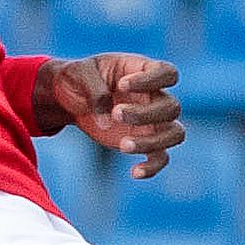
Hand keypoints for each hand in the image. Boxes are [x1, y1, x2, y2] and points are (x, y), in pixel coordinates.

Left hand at [37, 53, 185, 179]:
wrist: (70, 98)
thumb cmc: (77, 78)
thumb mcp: (79, 74)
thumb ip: (94, 91)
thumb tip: (107, 120)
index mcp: (142, 71)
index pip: (167, 72)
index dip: (152, 80)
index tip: (122, 85)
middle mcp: (154, 96)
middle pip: (172, 107)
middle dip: (145, 114)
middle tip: (115, 113)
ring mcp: (152, 121)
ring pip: (174, 133)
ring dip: (152, 141)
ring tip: (123, 146)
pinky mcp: (143, 142)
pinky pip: (160, 158)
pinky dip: (152, 167)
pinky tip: (133, 173)